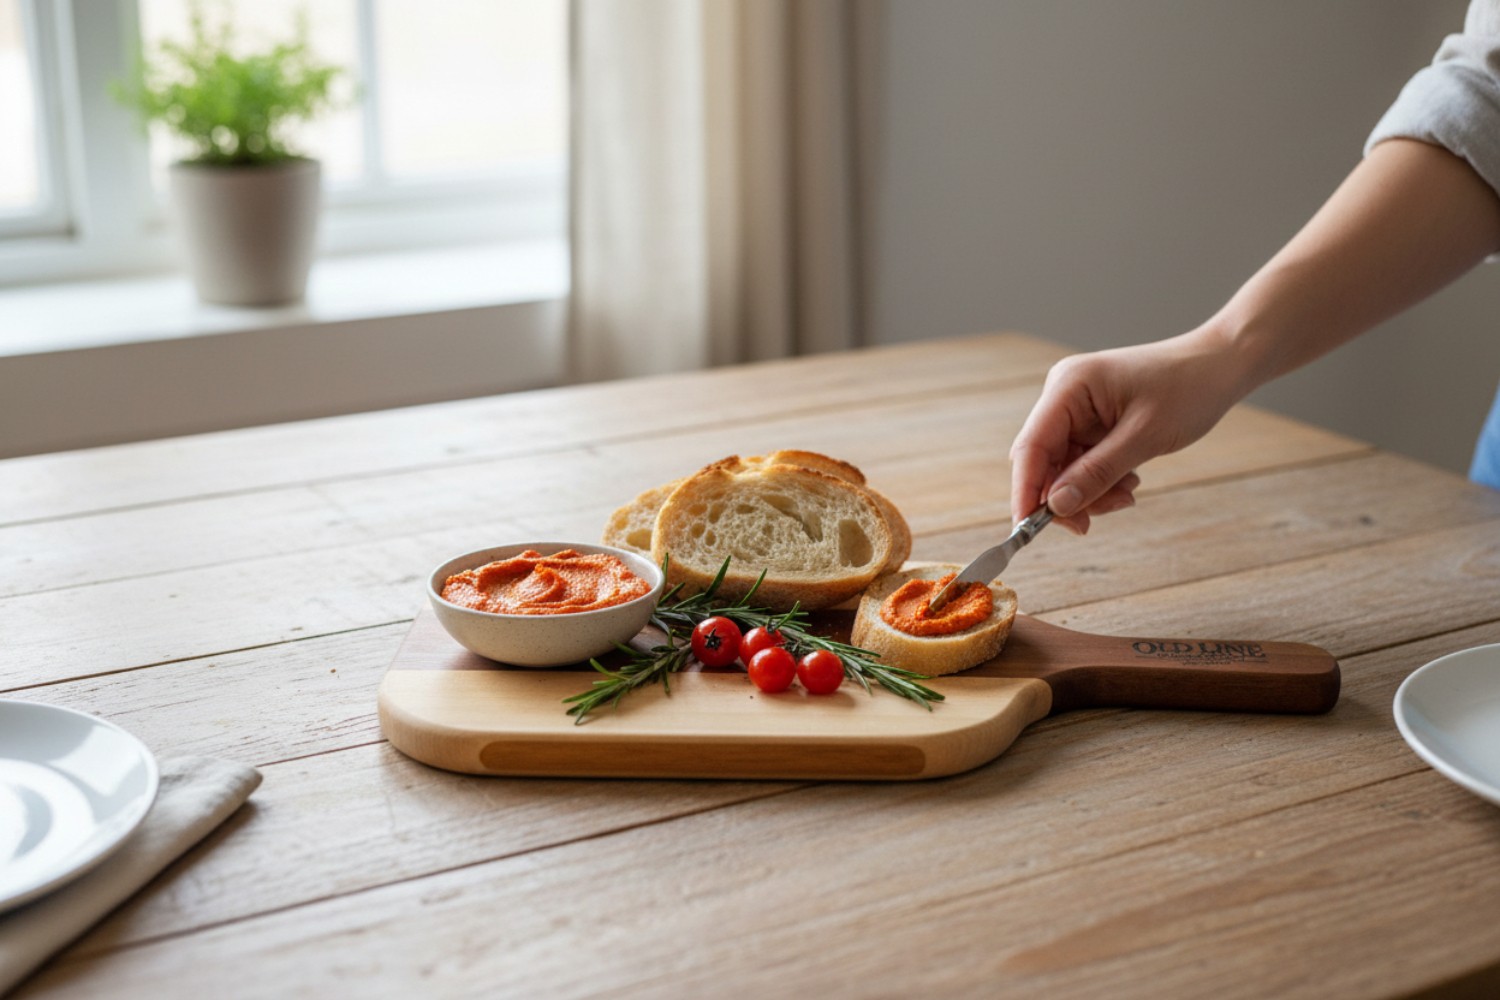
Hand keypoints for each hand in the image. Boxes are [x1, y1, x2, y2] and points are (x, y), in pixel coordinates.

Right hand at [1009, 329, 1248, 533]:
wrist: (1220, 366)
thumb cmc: (1187, 389)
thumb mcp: (1143, 437)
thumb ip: (1097, 473)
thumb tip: (1056, 508)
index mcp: (1069, 386)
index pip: (1031, 446)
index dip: (1025, 490)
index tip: (1026, 529)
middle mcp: (1064, 396)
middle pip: (1044, 461)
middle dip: (1065, 496)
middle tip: (1089, 524)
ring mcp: (1077, 409)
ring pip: (1064, 469)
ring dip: (1089, 491)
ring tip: (1126, 494)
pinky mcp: (1092, 422)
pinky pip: (1082, 463)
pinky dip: (1101, 481)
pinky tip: (1129, 481)